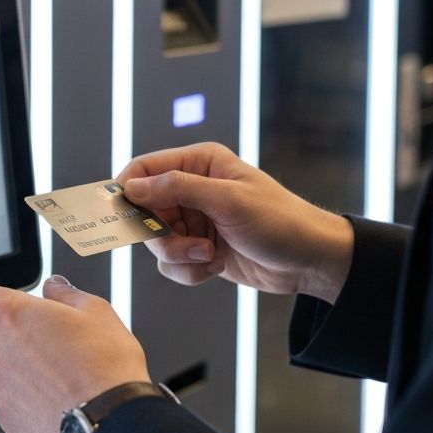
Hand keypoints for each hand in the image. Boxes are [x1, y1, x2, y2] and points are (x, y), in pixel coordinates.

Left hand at [0, 269, 149, 432]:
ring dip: (27, 369)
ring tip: (66, 377)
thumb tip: (55, 289)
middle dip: (22, 338)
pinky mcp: (5, 417)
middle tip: (60, 347)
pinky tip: (60, 398)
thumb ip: (66, 295)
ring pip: (6, 368)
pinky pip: (13, 398)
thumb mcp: (96, 312)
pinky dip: (31, 397)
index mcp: (12, 313)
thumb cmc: (104, 368)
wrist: (110, 424)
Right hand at [118, 142, 352, 302]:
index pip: (144, 168)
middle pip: (144, 210)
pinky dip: (188, 270)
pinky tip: (215, 266)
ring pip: (156, 241)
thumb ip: (177, 188)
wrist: (311, 261)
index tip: (121, 216)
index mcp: (198, 163)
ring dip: (178, 256)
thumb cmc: (280, 222)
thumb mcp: (228, 200)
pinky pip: (171, 262)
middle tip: (189, 247)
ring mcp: (194, 219)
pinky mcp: (197, 247)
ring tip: (209, 257)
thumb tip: (132, 186)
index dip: (128, 190)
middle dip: (162, 236)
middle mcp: (191, 188)